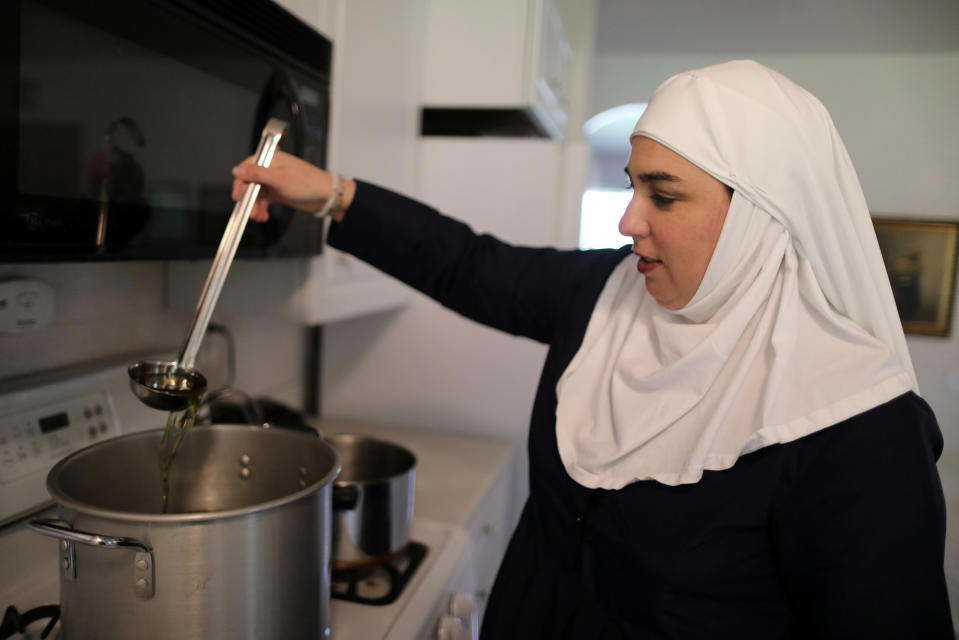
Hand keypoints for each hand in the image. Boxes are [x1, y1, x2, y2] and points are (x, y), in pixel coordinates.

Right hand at [231, 150, 353, 221]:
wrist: (326, 195)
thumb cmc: (308, 182)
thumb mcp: (279, 178)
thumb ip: (257, 174)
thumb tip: (237, 170)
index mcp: (271, 159)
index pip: (247, 167)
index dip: (240, 182)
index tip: (238, 196)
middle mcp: (271, 168)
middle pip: (250, 182)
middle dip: (249, 198)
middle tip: (249, 211)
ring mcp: (275, 180)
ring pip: (257, 193)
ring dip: (255, 206)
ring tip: (258, 216)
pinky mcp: (279, 191)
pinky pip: (264, 200)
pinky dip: (262, 208)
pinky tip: (263, 215)